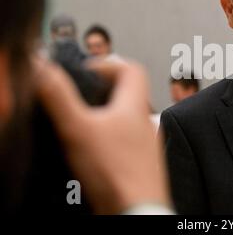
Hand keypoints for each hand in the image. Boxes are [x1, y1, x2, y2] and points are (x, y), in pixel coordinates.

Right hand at [34, 58, 170, 213]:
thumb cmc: (117, 174)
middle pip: (127, 94)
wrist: (136, 212)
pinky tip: (90, 154)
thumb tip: (44, 68)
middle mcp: (145, 124)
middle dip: (100, 92)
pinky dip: (106, 142)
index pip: (132, 70)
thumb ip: (59, 96)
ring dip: (102, 118)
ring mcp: (145, 146)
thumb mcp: (78, 128)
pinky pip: (123, 144)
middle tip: (78, 98)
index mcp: (135, 107)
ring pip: (124, 121)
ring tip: (79, 126)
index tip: (86, 72)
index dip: (108, 65)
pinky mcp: (139, 166)